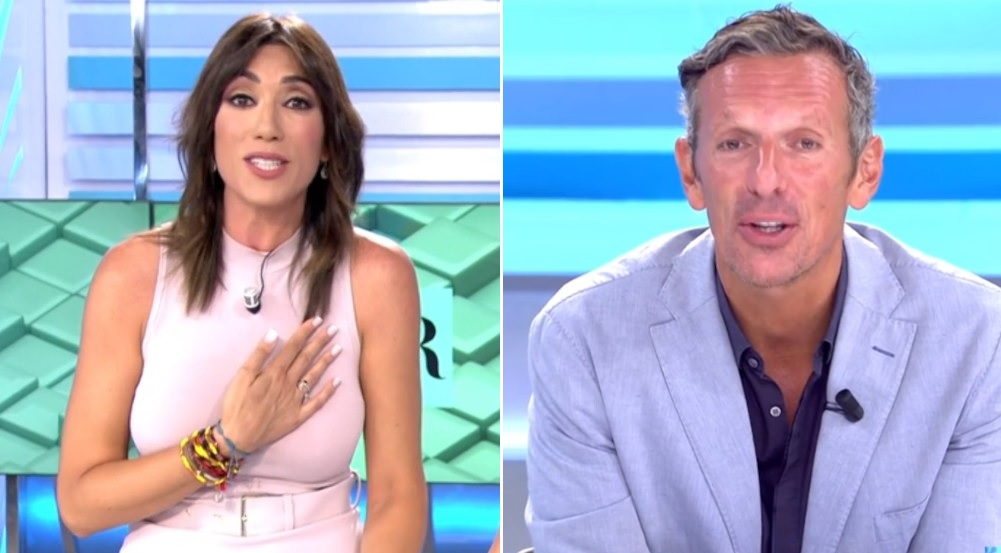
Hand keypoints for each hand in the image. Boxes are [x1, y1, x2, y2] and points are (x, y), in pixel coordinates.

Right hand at [215, 317, 341, 455]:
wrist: (238, 437)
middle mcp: (289, 384)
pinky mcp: (298, 415)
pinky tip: (338, 382)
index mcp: (275, 373)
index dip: (305, 332)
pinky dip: (328, 392)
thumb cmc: (236, 405)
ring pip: (315, 376)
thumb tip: (274, 334)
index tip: (316, 320)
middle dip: (320, 342)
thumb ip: (259, 355)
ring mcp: (296, 400)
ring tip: (338, 348)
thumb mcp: (241, 377)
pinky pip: (317, 402)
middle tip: (333, 328)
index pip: (293, 347)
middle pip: (307, 358)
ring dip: (327, 361)